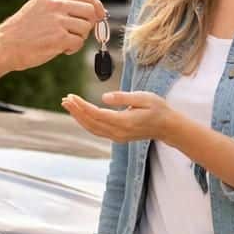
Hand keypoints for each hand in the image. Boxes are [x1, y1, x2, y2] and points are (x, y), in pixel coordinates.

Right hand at [0, 0, 105, 70]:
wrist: (4, 45)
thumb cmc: (22, 30)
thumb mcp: (40, 7)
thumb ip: (62, 6)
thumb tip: (91, 11)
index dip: (97, 6)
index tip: (100, 15)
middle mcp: (56, 3)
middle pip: (90, 11)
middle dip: (89, 24)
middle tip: (77, 34)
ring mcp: (58, 20)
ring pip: (86, 28)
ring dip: (79, 38)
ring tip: (62, 42)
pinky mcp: (59, 37)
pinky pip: (78, 43)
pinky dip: (72, 48)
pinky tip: (59, 49)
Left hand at [61, 91, 176, 142]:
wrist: (168, 127)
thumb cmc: (158, 109)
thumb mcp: (144, 97)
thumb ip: (123, 97)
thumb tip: (104, 97)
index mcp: (124, 121)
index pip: (97, 114)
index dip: (82, 106)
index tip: (71, 97)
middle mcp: (119, 132)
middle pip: (91, 123)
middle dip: (76, 111)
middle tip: (64, 99)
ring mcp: (118, 137)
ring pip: (92, 128)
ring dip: (79, 117)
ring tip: (68, 105)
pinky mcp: (118, 137)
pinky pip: (97, 131)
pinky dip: (86, 122)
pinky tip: (80, 114)